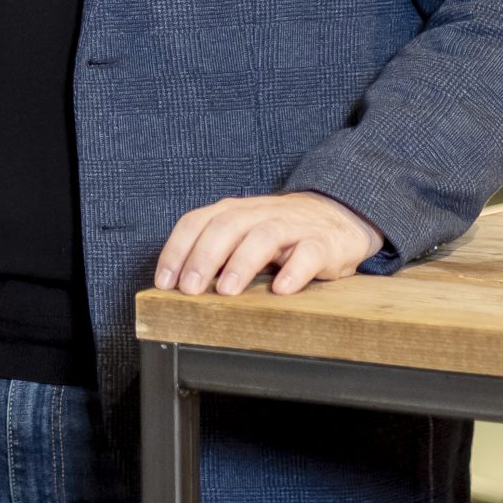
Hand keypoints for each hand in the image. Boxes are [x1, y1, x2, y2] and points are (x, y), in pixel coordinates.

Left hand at [155, 192, 383, 297]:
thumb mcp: (243, 236)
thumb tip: (180, 287)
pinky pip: (309, 252)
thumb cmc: (280, 235)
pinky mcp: (323, 243)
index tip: (164, 282)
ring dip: (242, 262)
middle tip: (189, 289)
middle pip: (226, 226)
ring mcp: (293, 226)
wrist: (338, 216)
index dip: (176, 250)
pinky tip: (281, 290)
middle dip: (203, 257)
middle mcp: (259, 213)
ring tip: (226, 290)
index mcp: (233, 212)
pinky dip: (294, 270)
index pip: (196, 222)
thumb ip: (216, 253)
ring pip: (264, 236)